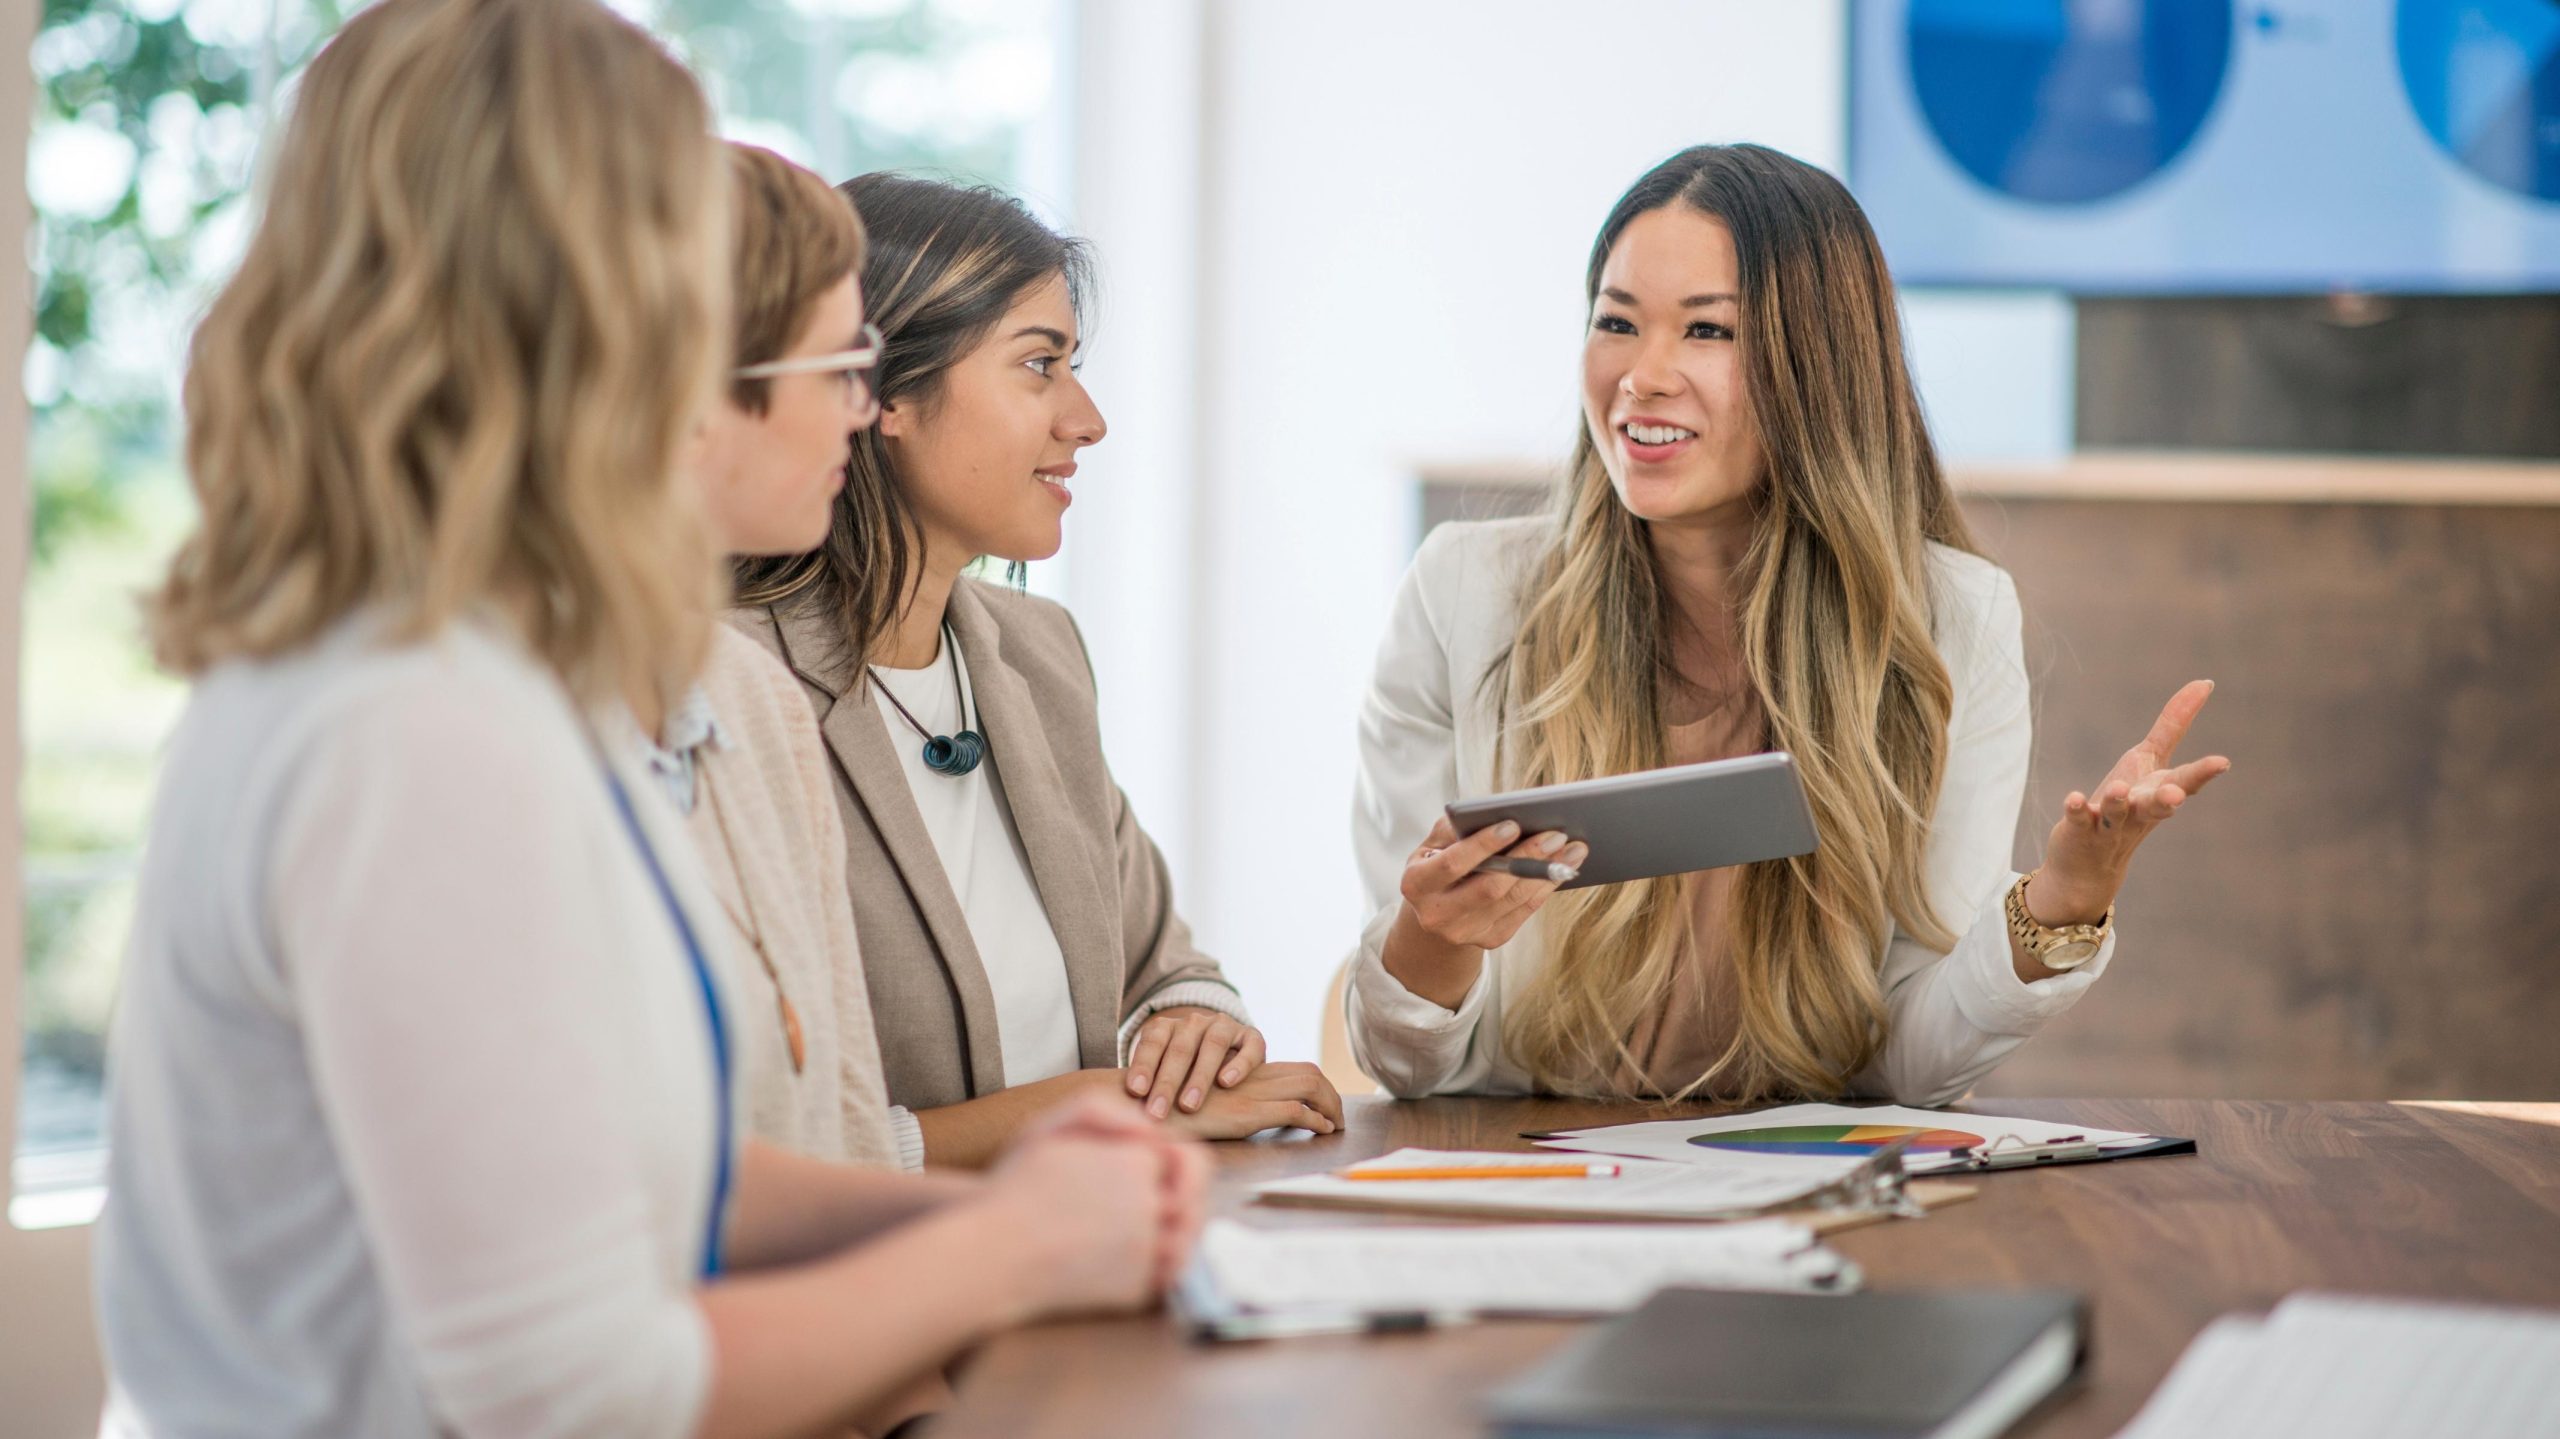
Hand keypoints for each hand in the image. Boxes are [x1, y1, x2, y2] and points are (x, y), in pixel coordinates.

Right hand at [985, 1094, 1207, 1313]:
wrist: (993, 1254)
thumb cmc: (1016, 1190)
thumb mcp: (1049, 1129)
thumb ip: (1103, 1112)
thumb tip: (1150, 1129)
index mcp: (1134, 1162)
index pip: (1180, 1159)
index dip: (1164, 1167)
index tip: (1145, 1176)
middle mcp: (1148, 1204)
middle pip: (1190, 1201)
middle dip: (1180, 1202)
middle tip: (1156, 1207)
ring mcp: (1146, 1249)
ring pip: (1185, 1241)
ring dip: (1172, 1237)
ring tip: (1141, 1236)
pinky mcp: (1137, 1287)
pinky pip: (1166, 1278)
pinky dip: (1155, 1271)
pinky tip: (1127, 1262)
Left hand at [1125, 1006, 1264, 1118]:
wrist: (1228, 1052)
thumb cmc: (1185, 1072)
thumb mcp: (1164, 1071)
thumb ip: (1149, 1083)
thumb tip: (1124, 1112)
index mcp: (1168, 1027)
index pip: (1153, 1042)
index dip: (1143, 1065)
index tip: (1135, 1091)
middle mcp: (1195, 1023)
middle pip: (1180, 1048)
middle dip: (1167, 1082)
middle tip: (1157, 1112)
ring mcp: (1224, 1026)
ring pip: (1213, 1045)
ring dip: (1199, 1076)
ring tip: (1188, 1105)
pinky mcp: (1251, 1036)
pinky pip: (1248, 1047)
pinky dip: (1238, 1064)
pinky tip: (1226, 1083)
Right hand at [1161, 1060, 1342, 1138]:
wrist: (1142, 1108)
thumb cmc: (1164, 1112)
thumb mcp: (1202, 1102)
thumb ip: (1226, 1102)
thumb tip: (1244, 1119)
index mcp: (1242, 1073)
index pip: (1293, 1070)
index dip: (1316, 1086)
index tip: (1324, 1106)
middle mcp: (1250, 1078)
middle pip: (1308, 1073)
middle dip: (1331, 1095)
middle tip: (1338, 1117)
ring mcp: (1250, 1092)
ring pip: (1309, 1085)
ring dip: (1330, 1105)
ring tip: (1335, 1125)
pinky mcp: (1246, 1112)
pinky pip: (1293, 1111)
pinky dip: (1314, 1120)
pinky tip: (1321, 1130)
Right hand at [1397, 815, 1587, 952]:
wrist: (1437, 909)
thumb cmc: (1439, 861)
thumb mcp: (1435, 842)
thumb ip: (1456, 827)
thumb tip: (1495, 812)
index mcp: (1416, 884)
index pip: (1452, 864)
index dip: (1483, 844)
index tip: (1513, 824)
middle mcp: (1436, 915)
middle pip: (1490, 887)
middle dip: (1527, 858)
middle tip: (1556, 834)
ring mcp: (1463, 932)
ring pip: (1512, 900)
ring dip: (1546, 872)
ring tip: (1571, 848)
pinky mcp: (1489, 940)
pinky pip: (1523, 911)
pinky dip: (1545, 887)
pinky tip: (1563, 868)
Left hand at [2035, 680, 2233, 923]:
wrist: (2089, 864)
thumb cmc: (2127, 802)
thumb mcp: (2149, 760)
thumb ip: (2174, 724)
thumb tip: (2206, 683)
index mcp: (2159, 791)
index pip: (2186, 782)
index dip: (2204, 772)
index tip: (2222, 762)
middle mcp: (2139, 811)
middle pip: (2157, 806)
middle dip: (2167, 800)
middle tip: (2175, 796)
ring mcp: (2109, 824)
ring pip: (2118, 814)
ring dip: (2120, 802)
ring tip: (2120, 789)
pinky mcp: (2078, 830)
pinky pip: (2078, 820)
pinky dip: (2077, 809)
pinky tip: (2074, 798)